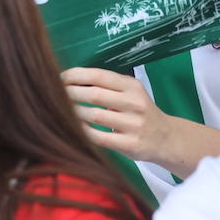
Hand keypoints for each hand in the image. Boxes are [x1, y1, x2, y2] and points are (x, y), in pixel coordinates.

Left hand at [62, 67, 177, 163]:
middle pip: (95, 94)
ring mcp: (134, 124)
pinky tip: (73, 128)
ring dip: (73, 113)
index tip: (59, 78)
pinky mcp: (131, 144)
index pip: (99, 75)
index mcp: (132, 86)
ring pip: (95, 116)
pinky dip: (83, 132)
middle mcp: (135, 102)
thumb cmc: (139, 112)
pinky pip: (99, 137)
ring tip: (60, 111)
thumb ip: (107, 86)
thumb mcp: (131, 93)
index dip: (76, 75)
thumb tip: (69, 80)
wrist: (166, 138)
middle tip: (53, 95)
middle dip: (70, 93)